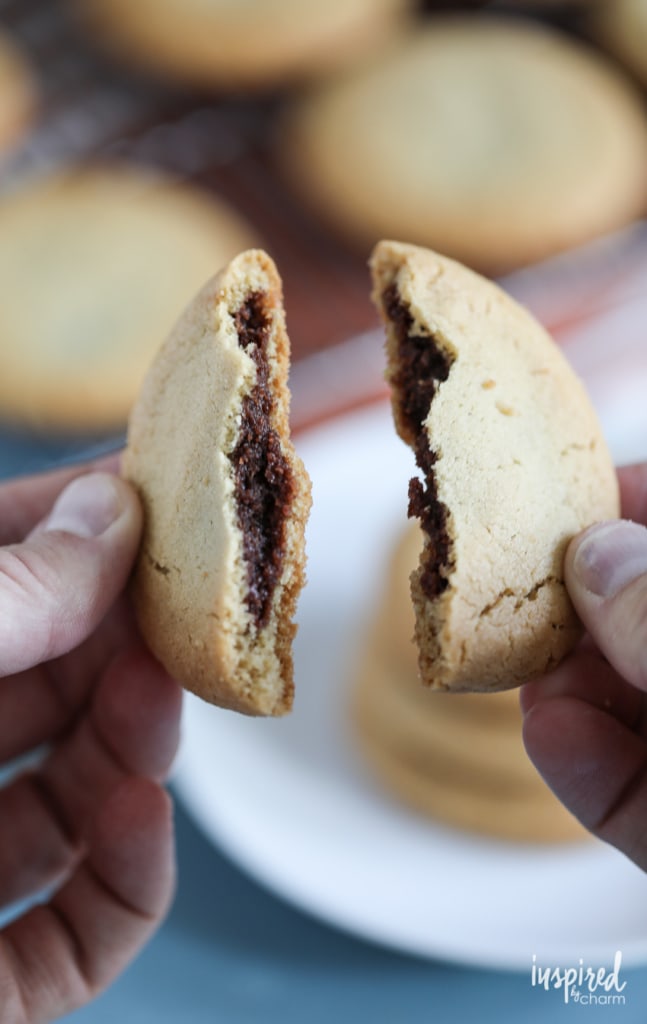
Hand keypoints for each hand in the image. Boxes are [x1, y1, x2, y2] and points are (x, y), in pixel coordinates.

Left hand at [0, 461, 181, 1022]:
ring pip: (74, 801)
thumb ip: (4, 589)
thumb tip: (112, 509)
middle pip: (49, 686)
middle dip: (124, 642)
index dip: (79, 527)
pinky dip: (131, 878)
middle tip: (185, 607)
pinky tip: (145, 813)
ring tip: (166, 695)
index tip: (162, 496)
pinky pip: (75, 936)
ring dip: (138, 747)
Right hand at [522, 462, 646, 868]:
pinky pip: (629, 799)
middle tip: (511, 588)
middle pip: (639, 621)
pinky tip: (554, 736)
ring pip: (628, 706)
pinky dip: (585, 769)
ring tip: (524, 669)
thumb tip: (597, 554)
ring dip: (568, 686)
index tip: (568, 492)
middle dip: (580, 606)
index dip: (631, 502)